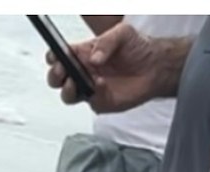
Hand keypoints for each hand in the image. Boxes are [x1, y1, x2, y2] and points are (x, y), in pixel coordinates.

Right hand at [62, 21, 179, 108]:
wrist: (156, 66)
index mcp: (82, 54)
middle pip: (56, 78)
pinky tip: (101, 84)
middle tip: (62, 71)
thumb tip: (93, 58)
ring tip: (76, 81)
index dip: (53, 56)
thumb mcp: (123, 33)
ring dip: (67, 89)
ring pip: (66, 94)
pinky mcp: (98, 101)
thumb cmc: (139, 48)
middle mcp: (82, 71)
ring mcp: (88, 87)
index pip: (59, 56)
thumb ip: (106, 42)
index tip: (56, 56)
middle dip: (55, 75)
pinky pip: (88, 101)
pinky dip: (92, 93)